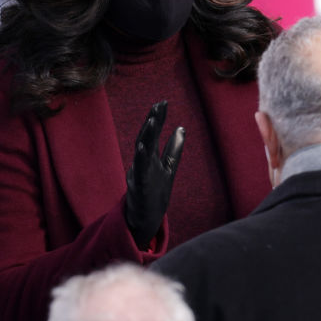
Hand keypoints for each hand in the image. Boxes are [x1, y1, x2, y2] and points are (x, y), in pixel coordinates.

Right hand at [124, 101, 184, 248]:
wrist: (145, 218)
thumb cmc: (154, 192)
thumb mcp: (168, 167)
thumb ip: (173, 148)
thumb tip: (182, 128)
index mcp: (151, 156)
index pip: (154, 133)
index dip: (158, 118)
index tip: (163, 102)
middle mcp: (143, 162)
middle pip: (147, 137)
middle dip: (153, 121)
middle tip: (159, 105)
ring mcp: (140, 173)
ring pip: (142, 150)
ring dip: (147, 134)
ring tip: (153, 120)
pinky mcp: (139, 186)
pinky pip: (139, 170)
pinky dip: (139, 158)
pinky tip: (142, 146)